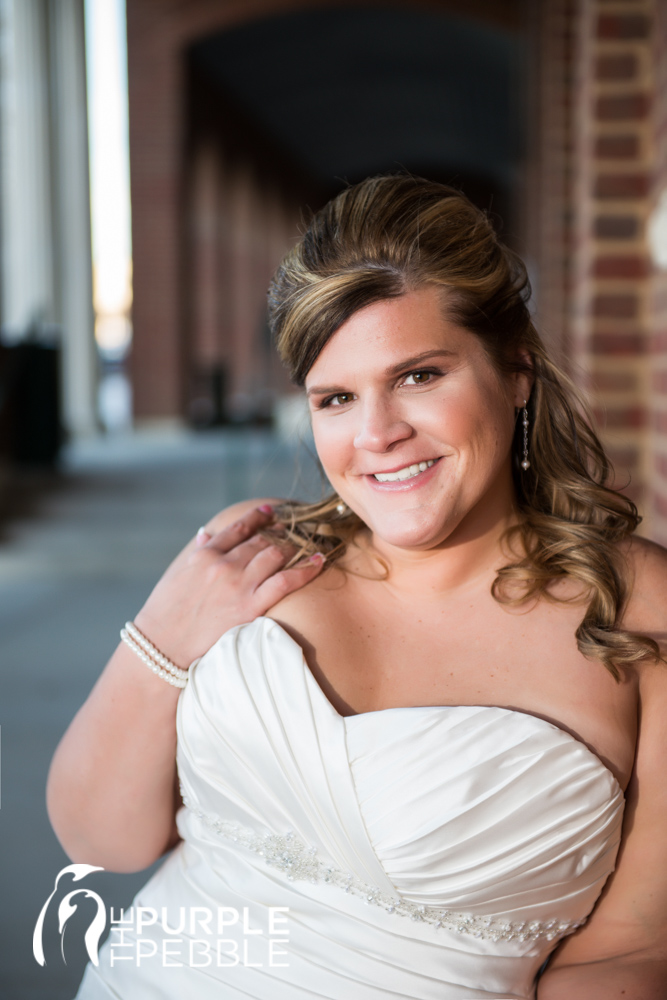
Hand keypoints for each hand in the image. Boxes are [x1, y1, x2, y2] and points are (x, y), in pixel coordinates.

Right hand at [133, 505, 323, 667]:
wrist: (162, 645)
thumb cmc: (166, 612)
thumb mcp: (177, 574)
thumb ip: (197, 552)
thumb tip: (208, 533)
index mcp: (206, 554)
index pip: (239, 528)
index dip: (258, 517)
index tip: (270, 512)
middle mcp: (224, 564)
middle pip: (262, 540)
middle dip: (280, 534)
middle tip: (294, 533)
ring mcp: (239, 584)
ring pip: (276, 554)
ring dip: (295, 547)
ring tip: (309, 545)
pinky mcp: (250, 606)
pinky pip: (285, 582)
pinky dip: (305, 569)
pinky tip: (320, 561)